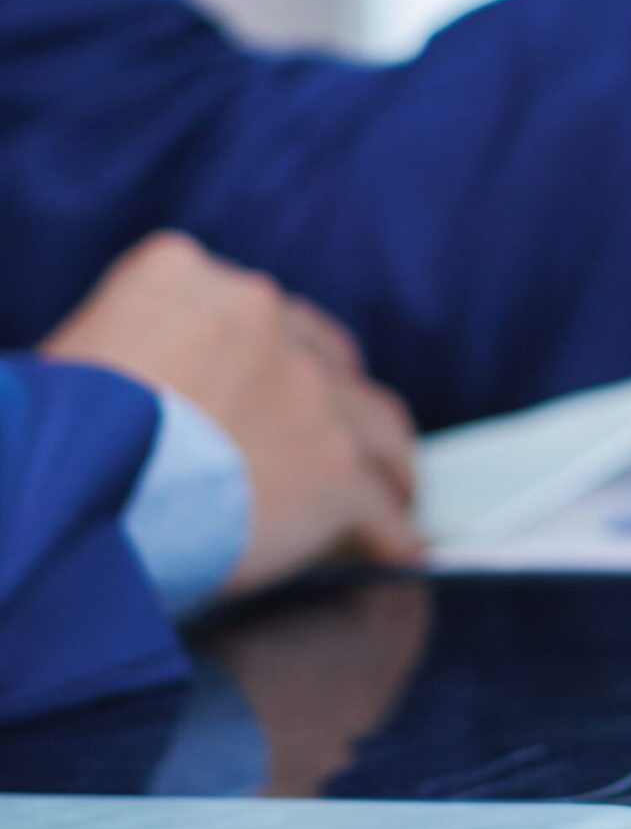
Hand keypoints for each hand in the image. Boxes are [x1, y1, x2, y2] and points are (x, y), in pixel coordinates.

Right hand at [42, 232, 422, 593]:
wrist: (57, 488)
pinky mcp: (334, 469)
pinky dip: (389, 535)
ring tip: (391, 493)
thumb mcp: (79, 348)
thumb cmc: (41, 435)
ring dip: (384, 463)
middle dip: (337, 407)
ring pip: (377, 427)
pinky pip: (380, 511)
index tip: (279, 396)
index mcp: (185, 276)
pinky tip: (391, 552)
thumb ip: (143, 345)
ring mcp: (309, 393)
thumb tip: (173, 394)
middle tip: (339, 446)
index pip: (257, 311)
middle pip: (331, 364)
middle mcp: (261, 316)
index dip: (277, 362)